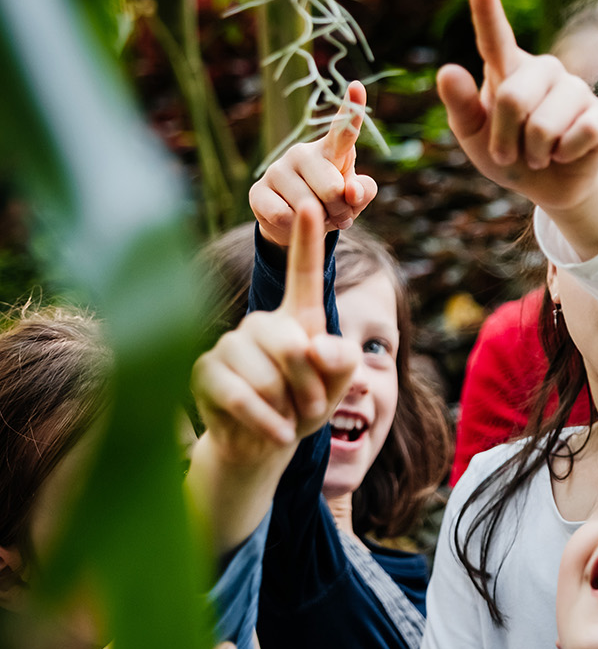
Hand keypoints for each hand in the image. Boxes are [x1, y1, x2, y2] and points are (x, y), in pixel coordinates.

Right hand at [192, 204, 357, 468]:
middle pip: (287, 341)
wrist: (266, 445)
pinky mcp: (205, 371)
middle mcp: (260, 322)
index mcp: (297, 317)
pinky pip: (237, 394)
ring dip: (285, 405)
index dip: (306, 240)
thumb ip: (342, 361)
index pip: (304, 273)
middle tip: (314, 408)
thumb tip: (315, 346)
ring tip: (290, 419)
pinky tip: (276, 433)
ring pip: (262, 372)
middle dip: (308, 381)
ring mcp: (229, 344)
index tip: (309, 203)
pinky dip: (264, 421)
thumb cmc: (304, 405)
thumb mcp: (337, 385)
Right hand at [249, 82, 377, 248]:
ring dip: (320, 222)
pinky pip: (283, 216)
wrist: (295, 224)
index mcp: (331, 149)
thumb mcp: (354, 199)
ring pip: (307, 206)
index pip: (344, 129)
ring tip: (318, 218)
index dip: (352, 108)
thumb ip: (363, 192)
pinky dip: (294, 228)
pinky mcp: (258, 191)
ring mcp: (277, 169)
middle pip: (332, 189)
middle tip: (340, 215)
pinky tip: (293, 222)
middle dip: (341, 211)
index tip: (358, 85)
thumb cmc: (331, 202)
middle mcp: (302, 152)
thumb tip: (350, 191)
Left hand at [437, 0, 597, 215]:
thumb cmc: (507, 153)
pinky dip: (563, 155)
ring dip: (533, 152)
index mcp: (508, 69)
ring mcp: (577, 89)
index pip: (495, 39)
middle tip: (508, 153)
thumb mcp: (473, 134)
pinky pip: (579, 135)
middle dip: (503, 138)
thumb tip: (447, 70)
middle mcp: (544, 70)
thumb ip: (460, 104)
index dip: (488, 12)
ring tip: (538, 154)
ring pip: (543, 125)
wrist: (548, 187)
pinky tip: (565, 154)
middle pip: (512, 99)